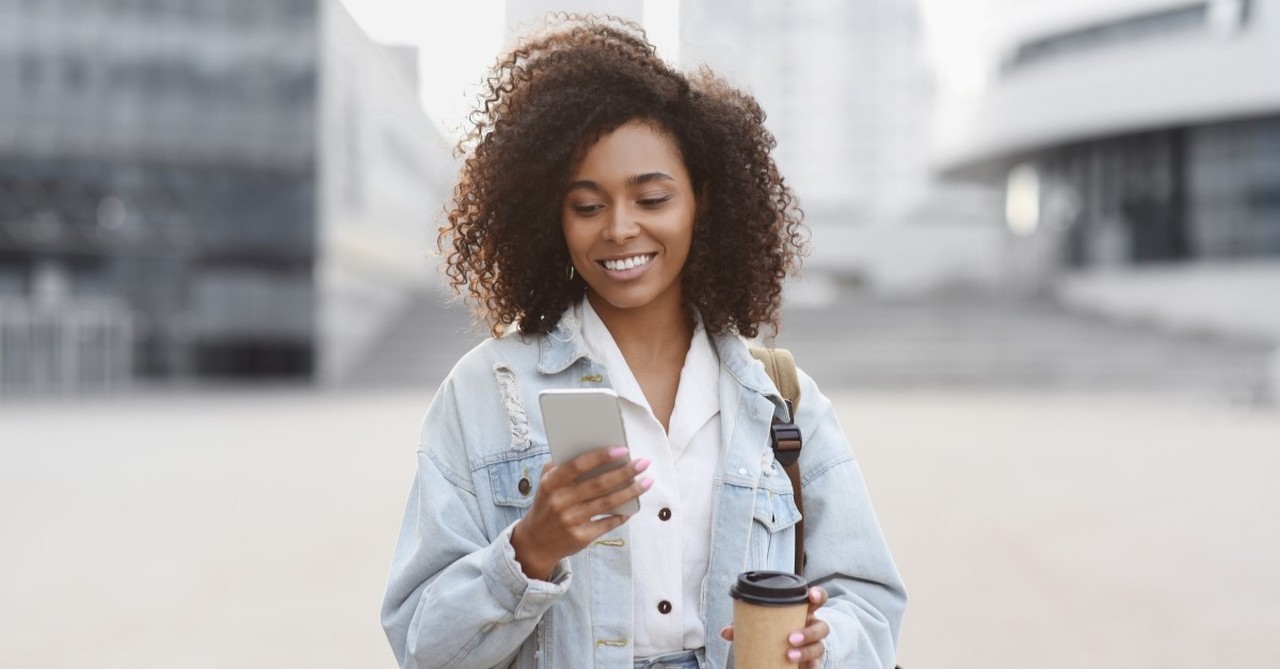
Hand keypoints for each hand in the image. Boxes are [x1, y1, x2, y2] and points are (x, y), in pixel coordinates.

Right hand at [510, 446, 650, 579]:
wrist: (535, 543)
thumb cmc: (547, 505)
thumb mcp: (546, 484)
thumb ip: (562, 466)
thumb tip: (595, 450)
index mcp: (550, 483)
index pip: (578, 465)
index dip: (601, 456)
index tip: (622, 449)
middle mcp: (560, 501)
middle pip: (598, 484)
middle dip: (625, 472)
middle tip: (643, 463)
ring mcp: (570, 521)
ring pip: (607, 503)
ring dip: (630, 492)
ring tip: (647, 481)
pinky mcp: (581, 537)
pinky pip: (607, 523)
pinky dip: (622, 515)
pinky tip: (633, 507)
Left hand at [721, 586, 829, 666]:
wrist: (782, 656)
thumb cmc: (773, 632)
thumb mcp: (760, 625)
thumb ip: (744, 625)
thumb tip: (725, 631)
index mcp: (801, 612)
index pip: (817, 599)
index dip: (817, 595)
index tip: (810, 595)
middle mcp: (812, 627)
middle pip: (822, 626)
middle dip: (809, 631)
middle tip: (791, 637)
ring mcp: (814, 646)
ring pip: (819, 646)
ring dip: (806, 650)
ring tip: (789, 655)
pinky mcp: (813, 663)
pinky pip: (817, 665)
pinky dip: (810, 666)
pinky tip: (802, 668)